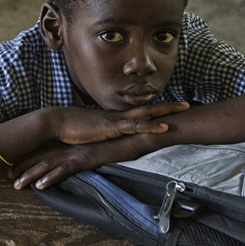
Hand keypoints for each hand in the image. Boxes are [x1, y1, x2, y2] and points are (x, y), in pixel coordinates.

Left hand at [9, 138, 141, 189]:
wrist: (129, 137)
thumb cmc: (112, 143)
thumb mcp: (92, 149)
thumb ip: (80, 154)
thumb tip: (71, 160)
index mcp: (69, 145)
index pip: (43, 152)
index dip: (27, 159)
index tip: (13, 168)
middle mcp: (68, 148)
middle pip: (40, 158)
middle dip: (22, 168)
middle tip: (8, 177)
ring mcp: (75, 153)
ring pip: (47, 165)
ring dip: (30, 176)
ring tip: (16, 185)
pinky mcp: (84, 160)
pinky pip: (64, 170)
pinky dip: (51, 178)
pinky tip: (40, 186)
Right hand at [51, 101, 188, 144]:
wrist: (56, 122)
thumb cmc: (70, 129)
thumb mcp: (90, 134)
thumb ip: (99, 136)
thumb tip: (104, 141)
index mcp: (115, 119)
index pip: (140, 113)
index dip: (156, 111)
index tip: (171, 110)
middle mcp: (119, 116)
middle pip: (149, 109)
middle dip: (169, 107)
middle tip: (188, 104)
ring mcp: (117, 120)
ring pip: (148, 114)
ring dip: (167, 110)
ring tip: (185, 108)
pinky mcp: (113, 128)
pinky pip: (136, 127)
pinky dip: (152, 127)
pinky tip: (165, 128)